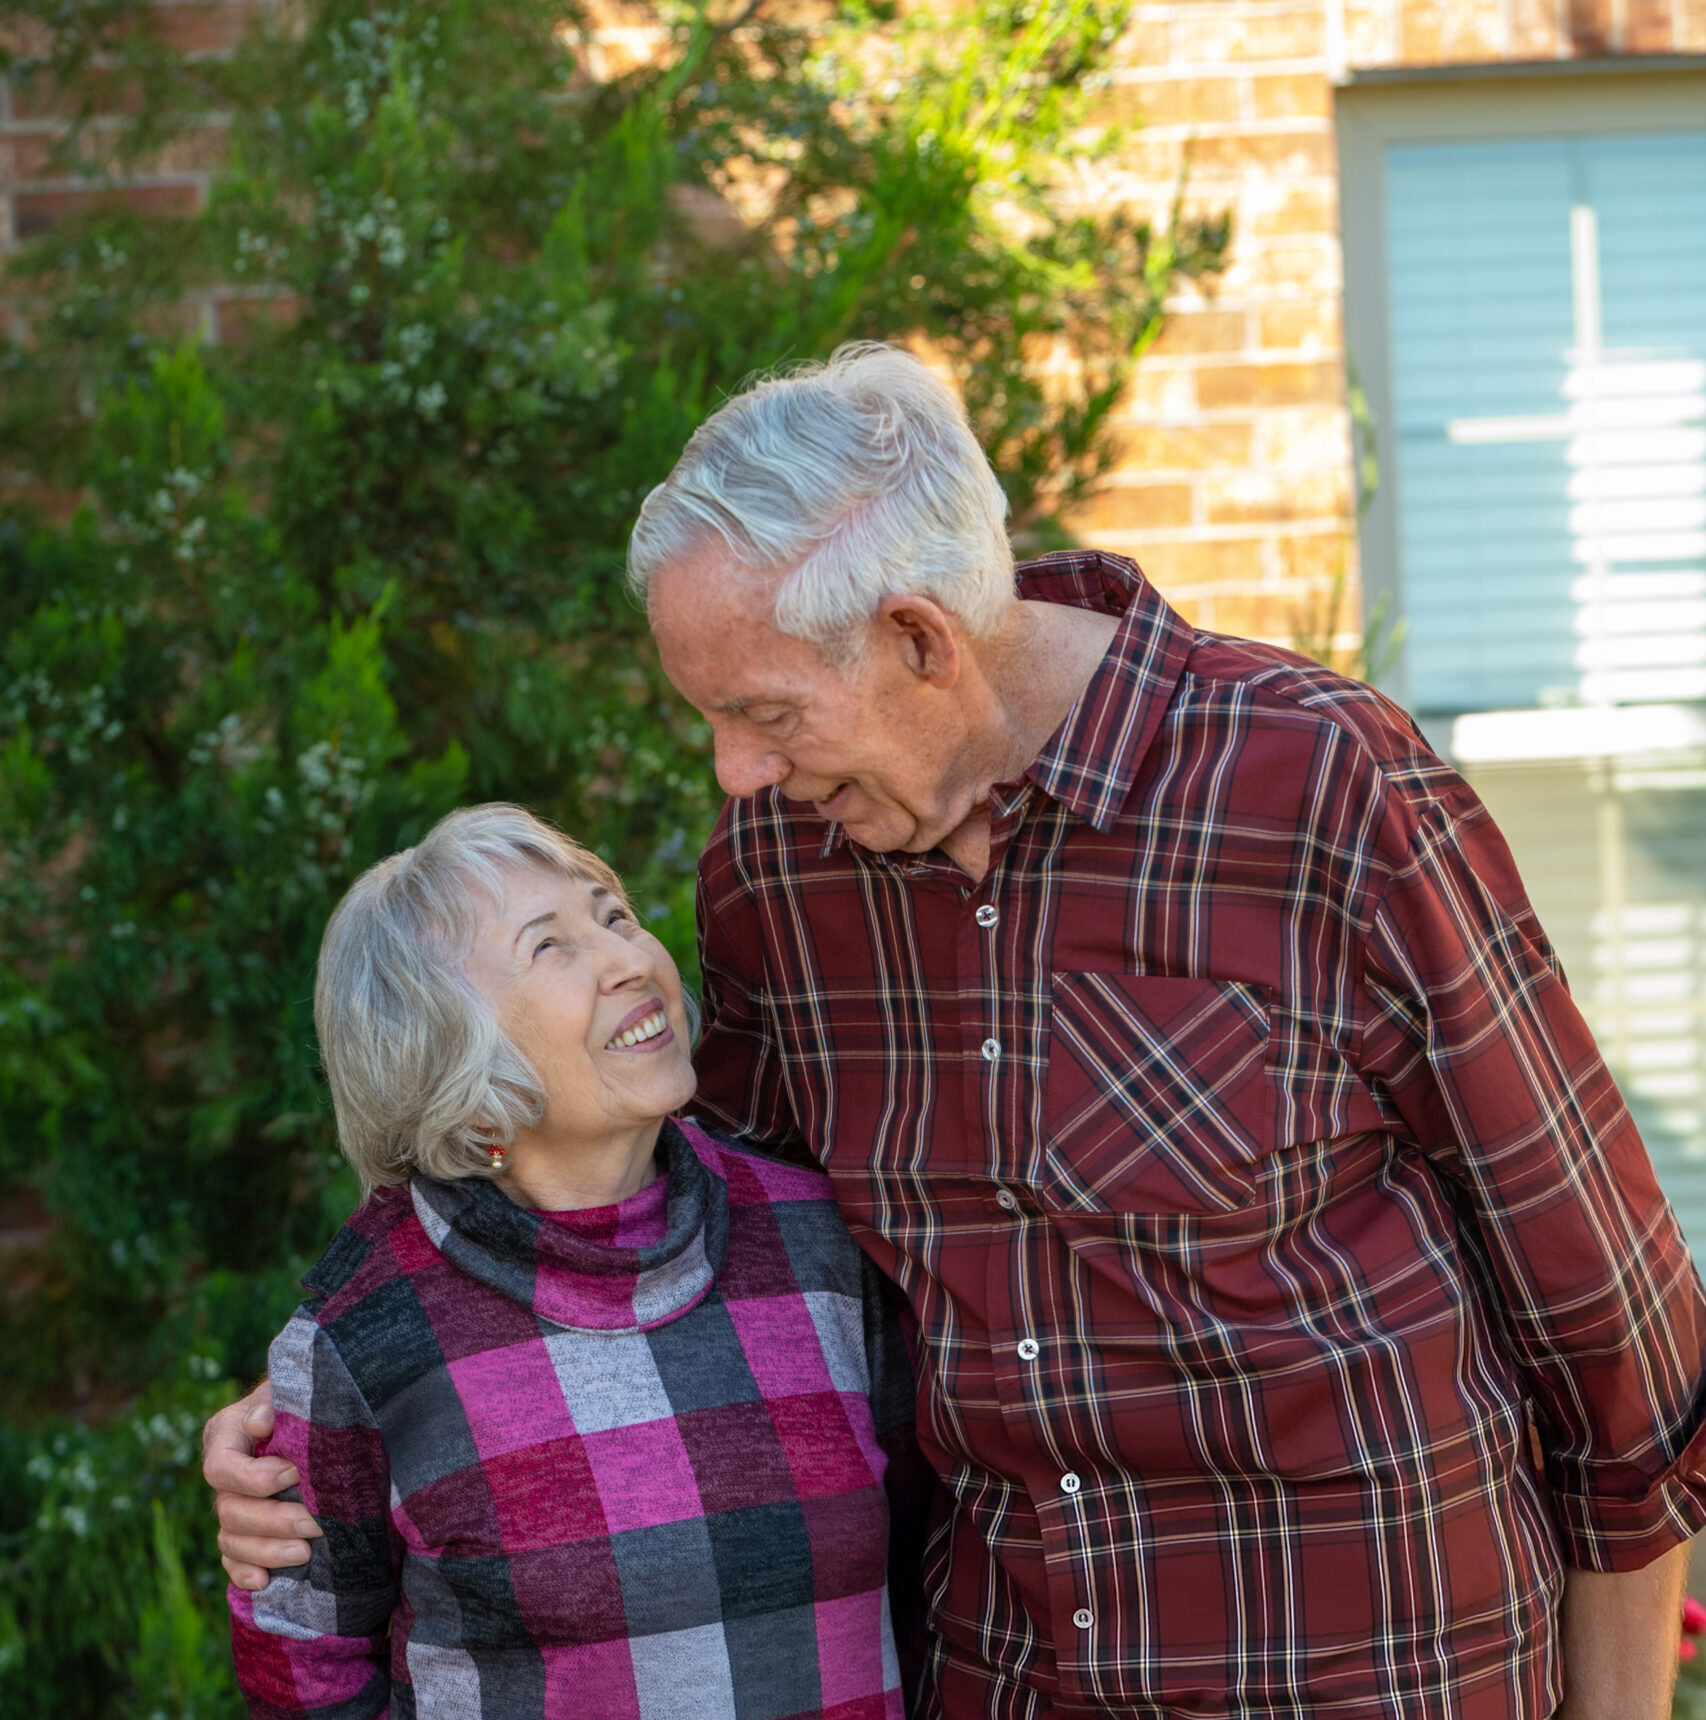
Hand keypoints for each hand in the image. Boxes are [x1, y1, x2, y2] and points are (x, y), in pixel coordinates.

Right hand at [202, 1380, 322, 1590]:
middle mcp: (224, 1474)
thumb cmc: (304, 1397)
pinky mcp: (244, 1530)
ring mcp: (231, 1505)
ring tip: (305, 1553)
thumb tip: (259, 1422)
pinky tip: (265, 1581)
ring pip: (231, 1539)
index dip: (253, 1478)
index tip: (293, 1474)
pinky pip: (233, 1560)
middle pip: (229, 1510)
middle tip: (314, 1523)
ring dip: (266, 1550)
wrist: (317, 1412)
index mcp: (226, 1434)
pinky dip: (245, 1572)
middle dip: (272, 1520)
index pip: (221, 1467)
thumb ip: (275, 1401)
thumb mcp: (291, 1390)